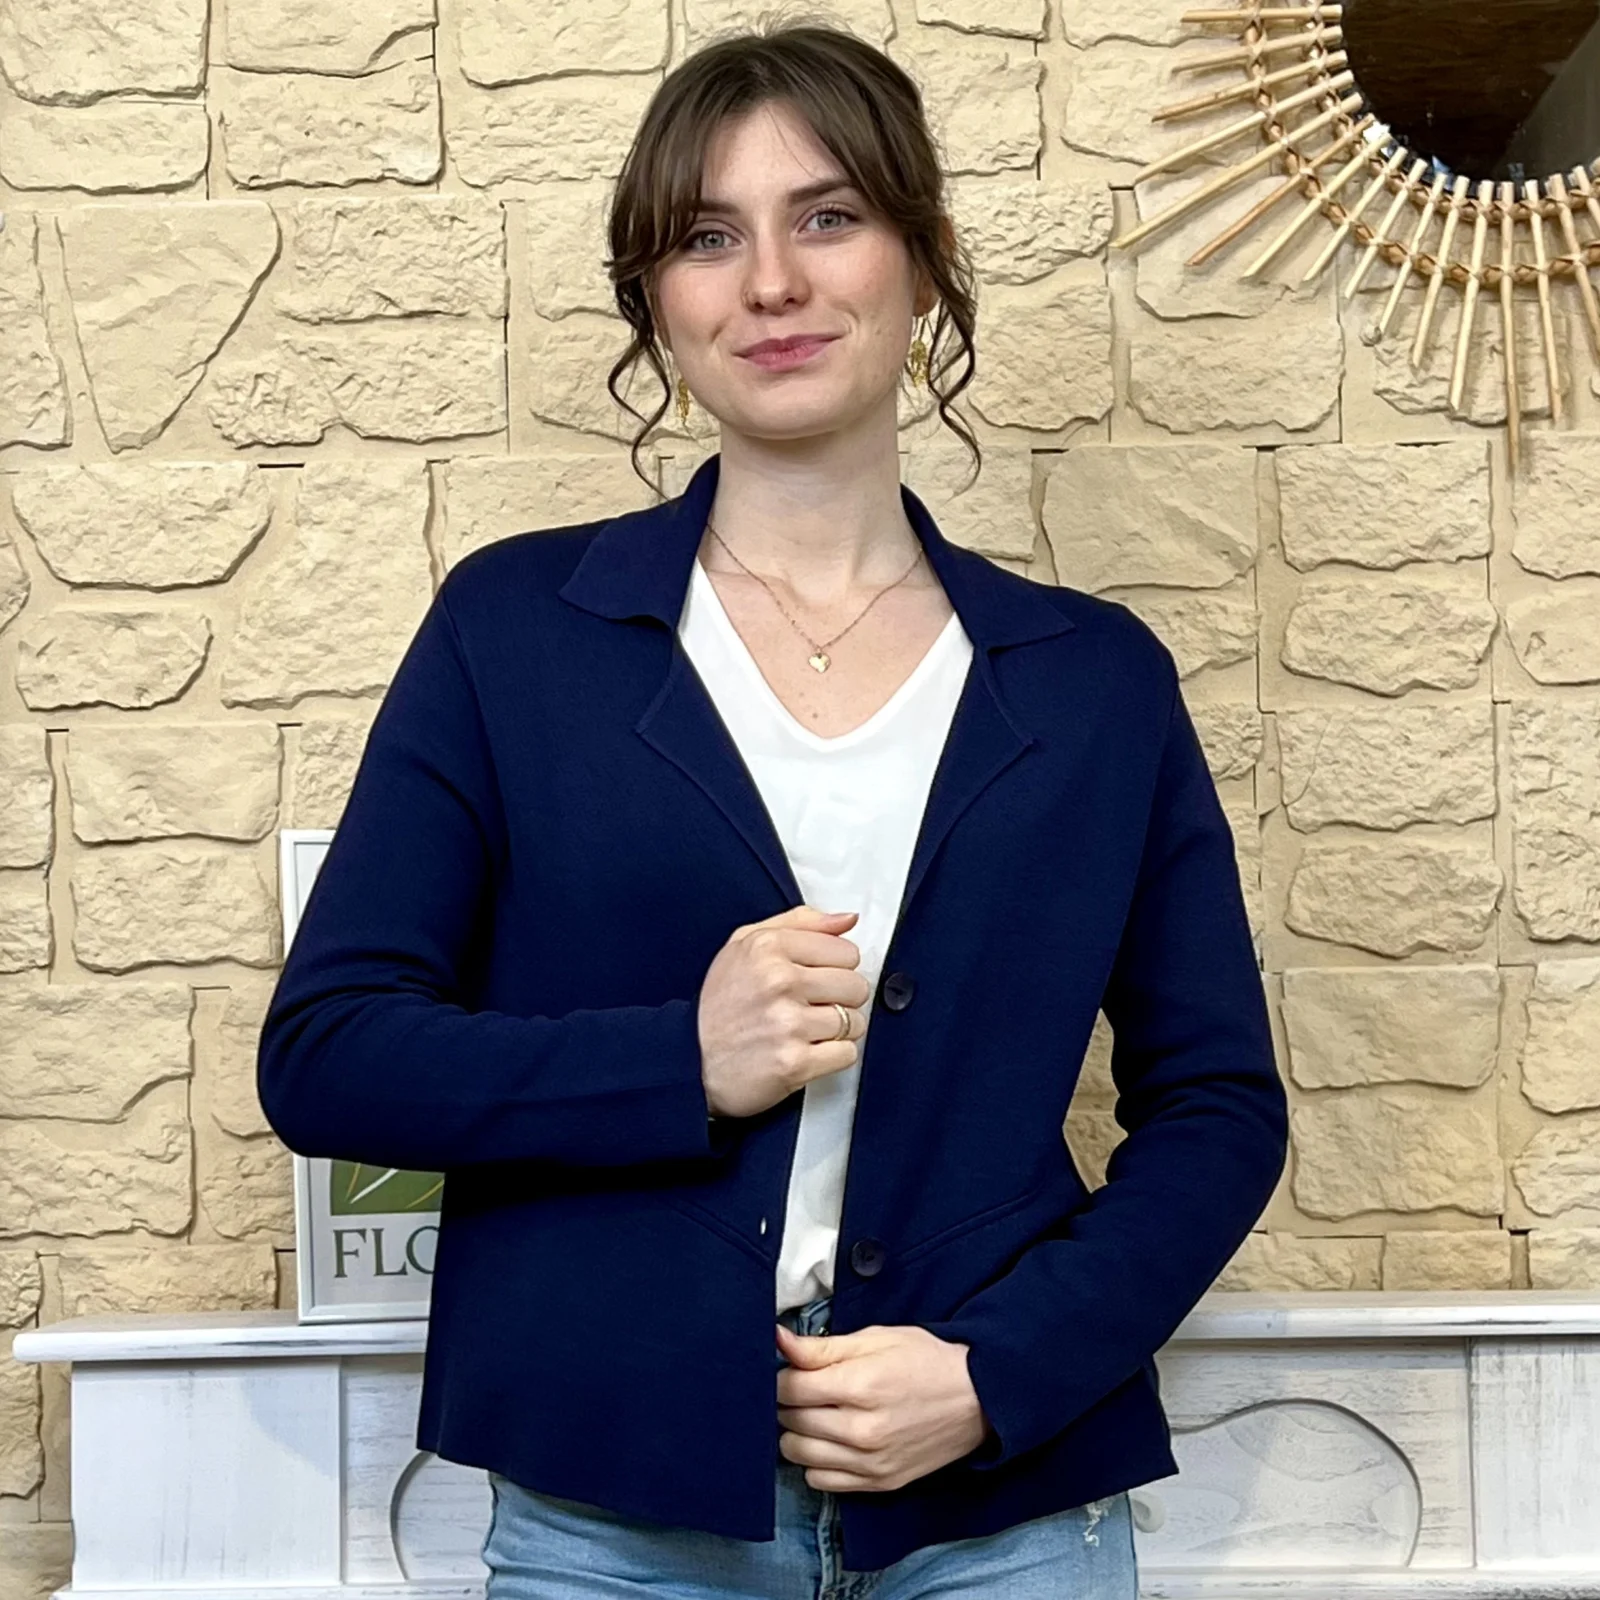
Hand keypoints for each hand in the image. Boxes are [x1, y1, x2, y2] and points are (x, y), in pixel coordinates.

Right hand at [698, 905, 871, 1119]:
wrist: (691, 1060)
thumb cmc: (720, 1005)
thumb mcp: (745, 945)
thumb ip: (800, 923)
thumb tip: (847, 919)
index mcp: (769, 947)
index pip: (846, 951)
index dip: (836, 968)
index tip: (817, 978)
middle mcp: (779, 982)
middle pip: (855, 986)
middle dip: (840, 999)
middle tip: (812, 1006)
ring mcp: (787, 1023)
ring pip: (854, 1022)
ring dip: (836, 1030)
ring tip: (806, 1030)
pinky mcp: (794, 1062)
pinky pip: (846, 1054)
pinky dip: (832, 1056)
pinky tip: (807, 1050)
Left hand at [774, 1322, 992, 1491]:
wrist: (977, 1399)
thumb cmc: (926, 1360)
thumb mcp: (877, 1338)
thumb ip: (823, 1346)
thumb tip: (777, 1340)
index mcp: (860, 1386)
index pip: (789, 1389)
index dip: (783, 1375)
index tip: (793, 1370)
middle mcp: (862, 1431)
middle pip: (790, 1421)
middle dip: (789, 1402)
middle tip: (807, 1389)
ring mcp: (870, 1462)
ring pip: (799, 1454)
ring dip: (798, 1433)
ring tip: (817, 1415)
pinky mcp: (879, 1483)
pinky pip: (821, 1482)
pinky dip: (817, 1463)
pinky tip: (831, 1442)